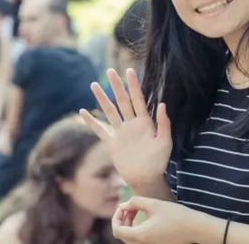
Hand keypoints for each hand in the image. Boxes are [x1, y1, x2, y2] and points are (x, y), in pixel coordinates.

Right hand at [79, 69, 171, 191]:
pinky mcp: (112, 143)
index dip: (134, 85)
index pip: (138, 99)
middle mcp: (131, 124)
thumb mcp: (165, 142)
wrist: (146, 178)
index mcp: (144, 122)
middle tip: (110, 71)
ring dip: (102, 98)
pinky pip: (99, 130)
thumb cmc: (159, 161)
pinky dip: (91, 121)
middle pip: (122, 101)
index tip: (129, 70)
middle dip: (116, 86)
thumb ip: (164, 123)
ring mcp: (120, 133)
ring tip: (94, 85)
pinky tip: (83, 111)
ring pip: (109, 111)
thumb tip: (162, 104)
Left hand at [112, 197, 214, 243]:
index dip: (116, 217)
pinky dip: (138, 230)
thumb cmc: (177, 215)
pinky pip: (140, 240)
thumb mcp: (154, 204)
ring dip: (130, 225)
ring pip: (131, 239)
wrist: (196, 228)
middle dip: (122, 220)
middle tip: (130, 208)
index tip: (123, 207)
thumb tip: (123, 205)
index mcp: (141, 235)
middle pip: (123, 236)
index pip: (117, 231)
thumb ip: (135, 202)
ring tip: (137, 211)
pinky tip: (147, 218)